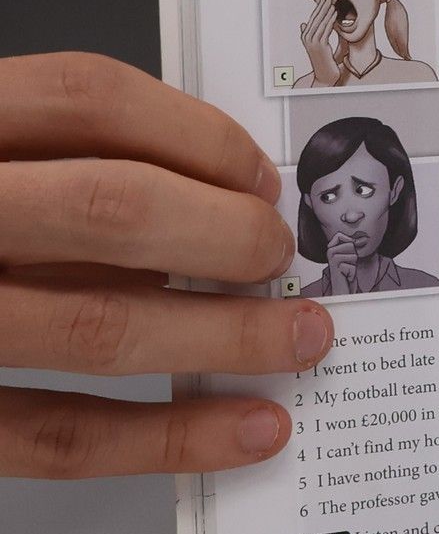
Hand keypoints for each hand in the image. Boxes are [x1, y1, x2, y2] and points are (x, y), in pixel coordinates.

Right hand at [0, 54, 332, 476]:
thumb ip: (45, 161)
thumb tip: (208, 191)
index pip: (83, 96)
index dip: (194, 131)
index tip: (257, 173)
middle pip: (109, 207)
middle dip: (226, 235)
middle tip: (282, 256)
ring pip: (97, 327)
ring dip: (223, 338)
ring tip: (298, 340)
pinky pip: (57, 434)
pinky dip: (165, 438)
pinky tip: (243, 429)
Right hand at [299, 0, 342, 87]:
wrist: (326, 77)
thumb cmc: (329, 63)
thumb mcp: (329, 46)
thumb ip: (329, 35)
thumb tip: (334, 25)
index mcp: (307, 37)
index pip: (314, 19)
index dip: (319, 8)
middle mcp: (307, 38)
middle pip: (315, 18)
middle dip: (322, 6)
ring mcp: (312, 42)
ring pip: (320, 22)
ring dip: (327, 10)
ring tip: (333, 1)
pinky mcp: (319, 46)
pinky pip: (325, 29)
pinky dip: (330, 20)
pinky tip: (335, 13)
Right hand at [326, 229, 361, 295]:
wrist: (341, 288)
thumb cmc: (347, 271)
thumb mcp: (351, 255)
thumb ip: (355, 245)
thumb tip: (365, 239)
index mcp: (331, 248)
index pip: (339, 235)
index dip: (349, 240)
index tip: (351, 250)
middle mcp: (329, 252)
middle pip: (350, 245)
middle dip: (354, 256)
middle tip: (348, 264)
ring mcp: (331, 259)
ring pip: (353, 255)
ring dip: (354, 264)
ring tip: (347, 269)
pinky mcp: (335, 267)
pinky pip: (352, 265)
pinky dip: (352, 271)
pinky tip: (346, 275)